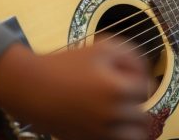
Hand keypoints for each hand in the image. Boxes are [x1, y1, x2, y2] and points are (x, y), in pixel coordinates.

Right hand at [0, 39, 149, 139]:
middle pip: (142, 116)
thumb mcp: (101, 47)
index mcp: (116, 89)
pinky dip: (118, 135)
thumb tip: (144, 72)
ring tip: (122, 112)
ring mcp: (99, 134)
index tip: (126, 72)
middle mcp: (111, 115)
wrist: (33, 87)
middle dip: (135, 102)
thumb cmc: (66, 64)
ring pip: (134, 138)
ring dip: (132, 126)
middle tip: (122, 92)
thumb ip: (130, 54)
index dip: (138, 76)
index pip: (146, 88)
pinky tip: (110, 123)